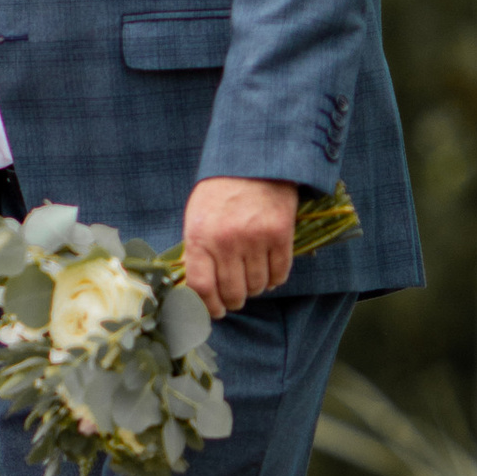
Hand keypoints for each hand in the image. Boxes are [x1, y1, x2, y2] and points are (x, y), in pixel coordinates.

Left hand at [180, 176, 299, 317]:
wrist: (253, 163)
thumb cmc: (220, 193)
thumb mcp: (196, 218)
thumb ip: (197, 252)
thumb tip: (198, 290)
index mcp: (200, 237)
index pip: (201, 287)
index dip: (208, 306)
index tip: (214, 312)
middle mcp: (227, 241)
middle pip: (232, 292)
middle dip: (233, 302)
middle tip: (235, 300)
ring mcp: (255, 239)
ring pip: (257, 286)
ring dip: (255, 289)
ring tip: (251, 280)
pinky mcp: (280, 234)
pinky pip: (280, 273)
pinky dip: (275, 280)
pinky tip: (269, 274)